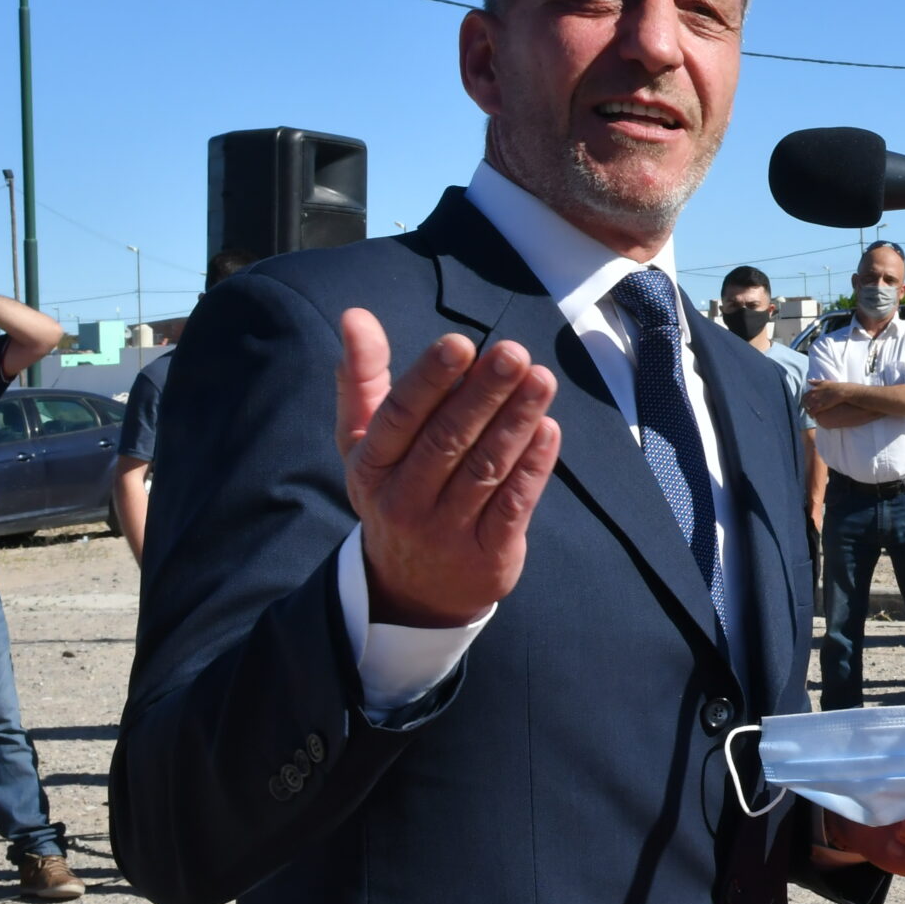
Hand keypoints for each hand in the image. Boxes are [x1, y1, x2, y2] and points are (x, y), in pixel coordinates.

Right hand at [339, 309, 560, 629]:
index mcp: (371, 466)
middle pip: (447, 440)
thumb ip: (363, 378)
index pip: (400, 417)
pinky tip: (549, 429)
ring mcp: (445, 530)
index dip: (430, 381)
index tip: (460, 344)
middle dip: (483, 393)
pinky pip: (513, 505)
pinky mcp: (485, 554)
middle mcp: (403, 500)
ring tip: (542, 379)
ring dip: (516, 421)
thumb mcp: (365, 441)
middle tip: (514, 353)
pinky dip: (533, 466)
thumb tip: (355, 316)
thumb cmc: (394, 489)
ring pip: (485, 468)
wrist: (412, 587)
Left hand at [802, 380, 844, 422]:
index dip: (804, 401)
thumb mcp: (823, 382)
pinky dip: (811, 415)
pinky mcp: (820, 406)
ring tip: (811, 414)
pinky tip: (813, 417)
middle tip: (808, 410)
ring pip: (807, 408)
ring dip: (808, 412)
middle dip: (805, 407)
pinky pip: (812, 412)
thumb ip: (815, 382)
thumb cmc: (834, 386)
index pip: (804, 397)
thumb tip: (808, 380)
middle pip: (805, 403)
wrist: (841, 391)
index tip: (806, 404)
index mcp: (813, 390)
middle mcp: (813, 395)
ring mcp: (816, 401)